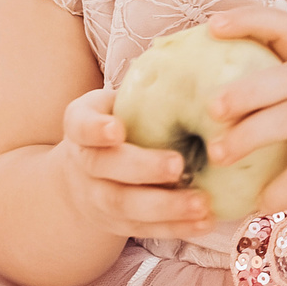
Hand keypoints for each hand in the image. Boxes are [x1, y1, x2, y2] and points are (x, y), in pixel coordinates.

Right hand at [55, 86, 213, 239]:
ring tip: (202, 203)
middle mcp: (85, 164)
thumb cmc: (117, 121)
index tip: (117, 129)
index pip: (80, 125)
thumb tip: (204, 55)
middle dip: (142, 169)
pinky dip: (176, 228)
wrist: (84, 174)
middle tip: (178, 165)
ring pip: (126, 206)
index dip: (96, 129)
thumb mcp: (118, 100)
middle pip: (106, 169)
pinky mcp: (119, 224)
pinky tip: (206, 222)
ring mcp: (98, 198)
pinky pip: (146, 229)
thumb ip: (147, 87)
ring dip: (166, 207)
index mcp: (81, 126)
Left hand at [203, 8, 286, 214]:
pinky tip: (259, 202)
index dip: (249, 21)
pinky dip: (282, 188)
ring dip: (252, 135)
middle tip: (210, 107)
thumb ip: (279, 93)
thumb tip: (206, 103)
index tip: (211, 26)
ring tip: (218, 154)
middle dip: (246, 90)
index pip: (285, 27)